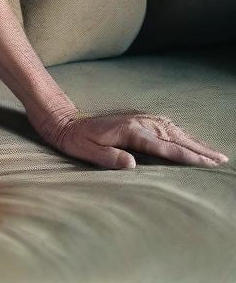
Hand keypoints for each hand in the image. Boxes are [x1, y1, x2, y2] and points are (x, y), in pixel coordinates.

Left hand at [31, 108, 229, 169]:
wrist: (63, 119)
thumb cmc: (74, 139)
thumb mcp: (86, 151)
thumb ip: (109, 158)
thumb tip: (132, 165)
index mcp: (128, 131)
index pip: (162, 147)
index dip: (184, 156)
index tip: (205, 164)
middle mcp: (137, 121)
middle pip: (174, 136)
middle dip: (198, 149)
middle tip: (221, 160)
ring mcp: (137, 118)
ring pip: (172, 129)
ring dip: (193, 141)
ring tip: (213, 154)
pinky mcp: (136, 118)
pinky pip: (164, 125)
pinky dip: (180, 133)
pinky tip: (189, 140)